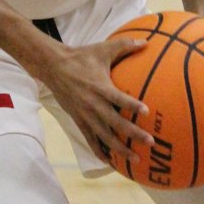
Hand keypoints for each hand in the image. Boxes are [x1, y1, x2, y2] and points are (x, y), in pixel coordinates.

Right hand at [43, 38, 153, 164]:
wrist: (53, 67)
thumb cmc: (81, 57)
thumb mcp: (103, 49)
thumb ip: (125, 45)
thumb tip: (147, 42)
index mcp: (100, 87)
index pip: (119, 98)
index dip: (132, 105)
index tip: (147, 112)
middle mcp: (93, 104)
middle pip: (115, 123)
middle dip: (133, 134)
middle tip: (150, 142)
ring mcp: (85, 115)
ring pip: (104, 137)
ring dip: (120, 149)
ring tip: (135, 159)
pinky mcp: (79, 120)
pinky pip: (90, 140)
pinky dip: (100, 151)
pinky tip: (110, 162)